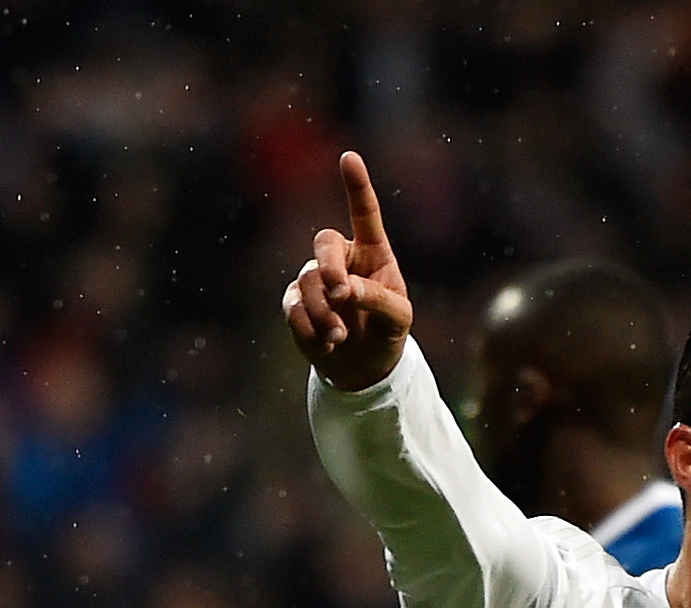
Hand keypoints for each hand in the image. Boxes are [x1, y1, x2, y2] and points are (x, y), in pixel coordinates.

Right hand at [282, 151, 412, 393]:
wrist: (363, 367)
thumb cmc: (387, 332)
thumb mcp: (398, 318)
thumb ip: (377, 298)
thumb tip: (344, 290)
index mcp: (373, 252)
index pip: (364, 213)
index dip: (357, 187)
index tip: (349, 158)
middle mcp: (342, 258)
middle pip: (324, 242)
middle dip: (330, 267)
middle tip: (341, 294)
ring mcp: (315, 278)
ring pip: (308, 282)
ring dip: (324, 313)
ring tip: (340, 338)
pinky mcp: (296, 302)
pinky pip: (292, 306)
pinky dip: (308, 328)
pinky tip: (327, 344)